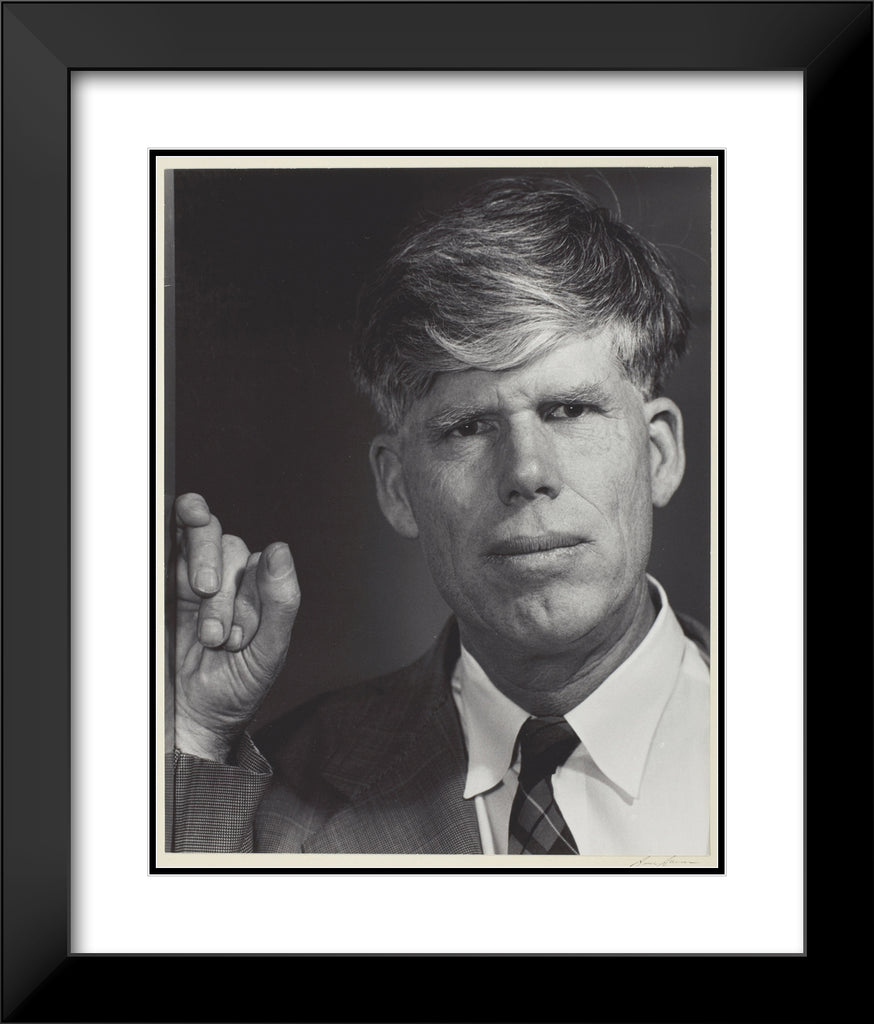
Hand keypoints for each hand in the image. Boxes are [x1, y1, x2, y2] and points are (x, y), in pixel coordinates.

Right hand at [171, 493, 299, 761]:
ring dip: (200, 576)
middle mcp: (227, 580)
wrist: (194, 720)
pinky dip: (169, 562)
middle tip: (214, 634)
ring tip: (204, 631)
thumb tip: (281, 549)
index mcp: (257, 590)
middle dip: (222, 591)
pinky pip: (165, 555)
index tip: (241, 638)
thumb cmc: (236, 687)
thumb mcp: (268, 650)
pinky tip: (178, 595)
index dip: (248, 593)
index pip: (256, 561)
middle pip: (225, 544)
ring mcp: (191, 580)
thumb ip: (281, 600)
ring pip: (196, 542)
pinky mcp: (162, 588)